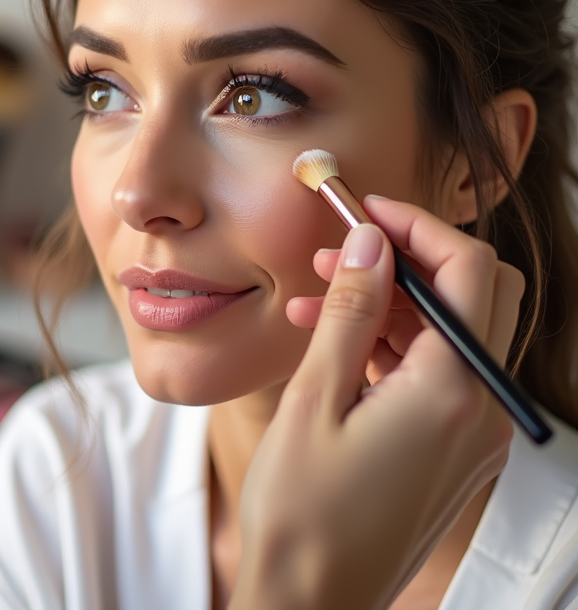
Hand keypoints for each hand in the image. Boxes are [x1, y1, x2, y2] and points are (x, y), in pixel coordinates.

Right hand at [229, 196, 520, 609]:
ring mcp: (472, 434)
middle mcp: (479, 411)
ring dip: (396, 301)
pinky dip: (393, 344)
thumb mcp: (313, 399)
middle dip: (414, 257)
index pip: (468, 270)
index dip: (418, 226)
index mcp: (449, 393)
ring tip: (320, 295)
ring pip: (455, 332)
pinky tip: (333, 341)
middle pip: (479, 294)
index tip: (366, 211)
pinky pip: (438, 374)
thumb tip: (372, 244)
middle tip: (349, 249)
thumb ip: (350, 313)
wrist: (310, 600)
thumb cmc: (301, 513)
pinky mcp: (453, 450)